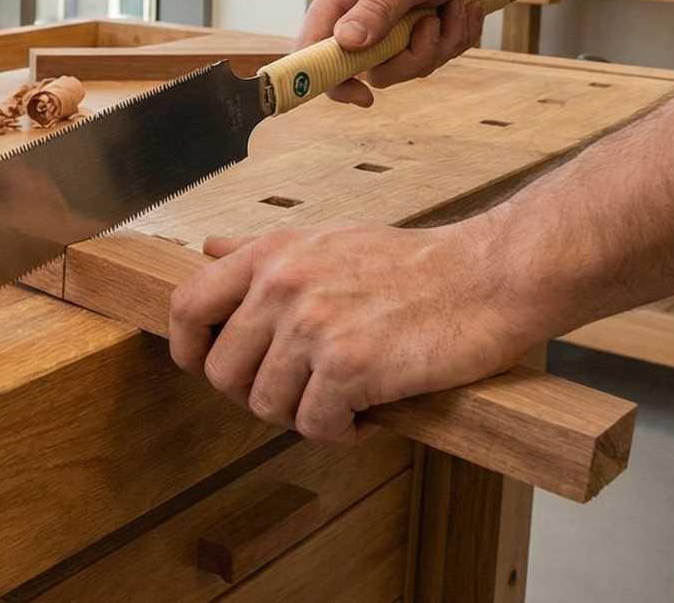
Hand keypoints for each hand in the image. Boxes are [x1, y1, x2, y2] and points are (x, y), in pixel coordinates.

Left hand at [166, 217, 555, 441]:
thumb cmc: (411, 264)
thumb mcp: (323, 240)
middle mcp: (281, 286)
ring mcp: (313, 325)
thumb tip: (208, 251)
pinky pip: (314, 425)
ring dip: (302, 416)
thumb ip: (261, 253)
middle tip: (299, 394)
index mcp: (270, 255)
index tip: (210, 370)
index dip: (188, 350)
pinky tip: (365, 417)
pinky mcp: (350, 365)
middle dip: (255, 394)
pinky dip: (339, 432)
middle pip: (222, 372)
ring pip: (266, 406)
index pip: (186, 307)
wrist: (487, 276)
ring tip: (340, 402)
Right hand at [305, 0, 487, 106]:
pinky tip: (461, 5)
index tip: (362, 96)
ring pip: (404, 64)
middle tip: (433, 24)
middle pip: (368, 67)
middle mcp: (355, 10)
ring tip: (456, 5)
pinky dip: (453, 36)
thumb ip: (377, 8)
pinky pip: (428, 54)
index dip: (328, 79)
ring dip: (441, 42)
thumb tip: (343, 43)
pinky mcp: (408, 26)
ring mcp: (383, 21)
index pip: (312, 46)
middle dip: (413, 56)